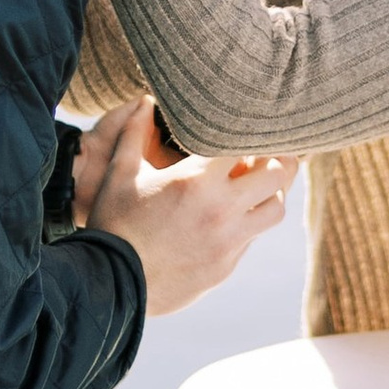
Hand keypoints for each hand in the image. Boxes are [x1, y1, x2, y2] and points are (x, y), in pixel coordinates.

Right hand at [72, 98, 290, 316]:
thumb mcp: (120, 173)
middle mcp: (221, 209)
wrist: (109, 285)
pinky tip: (229, 217)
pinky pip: (252, 238)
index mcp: (197, 180)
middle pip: (279, 173)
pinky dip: (248, 223)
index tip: (245, 128)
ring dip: (271, 193)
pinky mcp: (225, 266)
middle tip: (268, 152)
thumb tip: (144, 102)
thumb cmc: (113, 224)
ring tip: (255, 186)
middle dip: (278, 157)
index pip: (247, 143)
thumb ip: (134, 133)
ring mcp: (228, 241)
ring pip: (275, 209)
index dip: (250, 132)